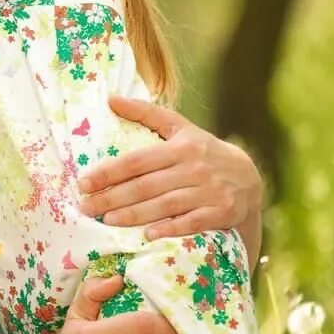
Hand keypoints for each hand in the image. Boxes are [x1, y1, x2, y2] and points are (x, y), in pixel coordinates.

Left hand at [77, 95, 262, 239]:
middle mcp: (195, 168)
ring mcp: (209, 191)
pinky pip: (192, 222)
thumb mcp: (180, 128)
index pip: (137, 161)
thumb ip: (147, 113)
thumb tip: (111, 98)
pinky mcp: (221, 212)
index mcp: (181, 147)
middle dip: (113, 198)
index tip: (84, 183)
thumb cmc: (203, 151)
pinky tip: (147, 235)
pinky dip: (170, 229)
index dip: (109, 172)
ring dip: (135, 215)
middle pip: (146, 186)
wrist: (248, 178)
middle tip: (86, 208)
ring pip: (165, 205)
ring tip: (107, 221)